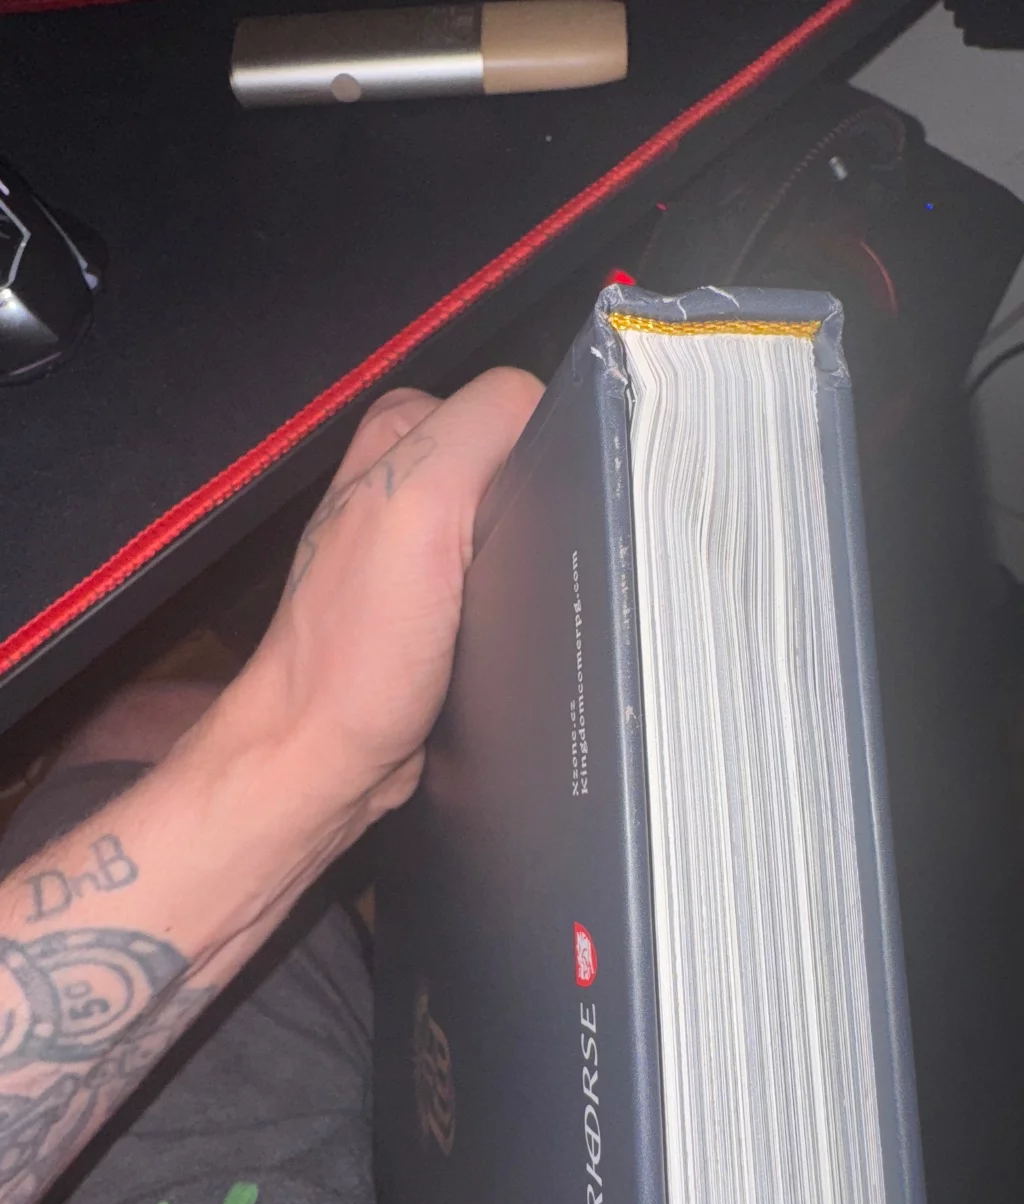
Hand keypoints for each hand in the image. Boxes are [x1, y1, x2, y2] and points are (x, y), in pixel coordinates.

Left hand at [233, 367, 542, 838]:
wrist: (325, 756)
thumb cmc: (356, 652)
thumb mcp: (420, 508)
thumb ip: (482, 430)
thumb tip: (553, 403)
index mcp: (398, 435)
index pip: (515, 403)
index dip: (546, 449)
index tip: (544, 509)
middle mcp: (407, 478)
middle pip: (526, 461)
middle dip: (547, 505)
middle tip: (524, 565)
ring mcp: (426, 540)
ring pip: (527, 518)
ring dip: (541, 555)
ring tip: (515, 599)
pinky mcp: (444, 595)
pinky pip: (514, 571)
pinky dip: (526, 594)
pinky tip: (514, 623)